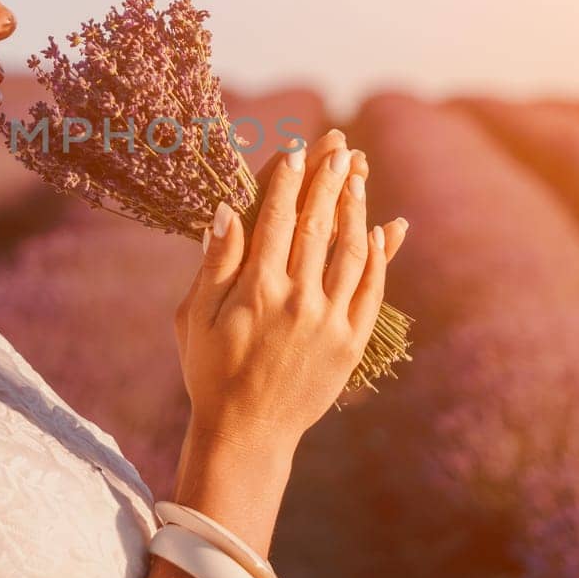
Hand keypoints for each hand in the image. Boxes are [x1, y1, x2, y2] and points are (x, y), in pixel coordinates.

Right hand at [171, 128, 407, 446]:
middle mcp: (298, 300)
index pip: (276, 219)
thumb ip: (215, 263)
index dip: (286, 181)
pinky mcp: (351, 342)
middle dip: (328, 179)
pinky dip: (380, 255)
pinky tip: (385, 227)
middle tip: (338, 144)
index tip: (294, 149)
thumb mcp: (193, 318)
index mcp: (256, 290)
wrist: (248, 433)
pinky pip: (372, 289)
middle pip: (318, 224)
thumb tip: (228, 210)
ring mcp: (329, 321)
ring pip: (350, 250)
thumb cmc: (210, 371)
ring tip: (358, 173)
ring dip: (355, 207)